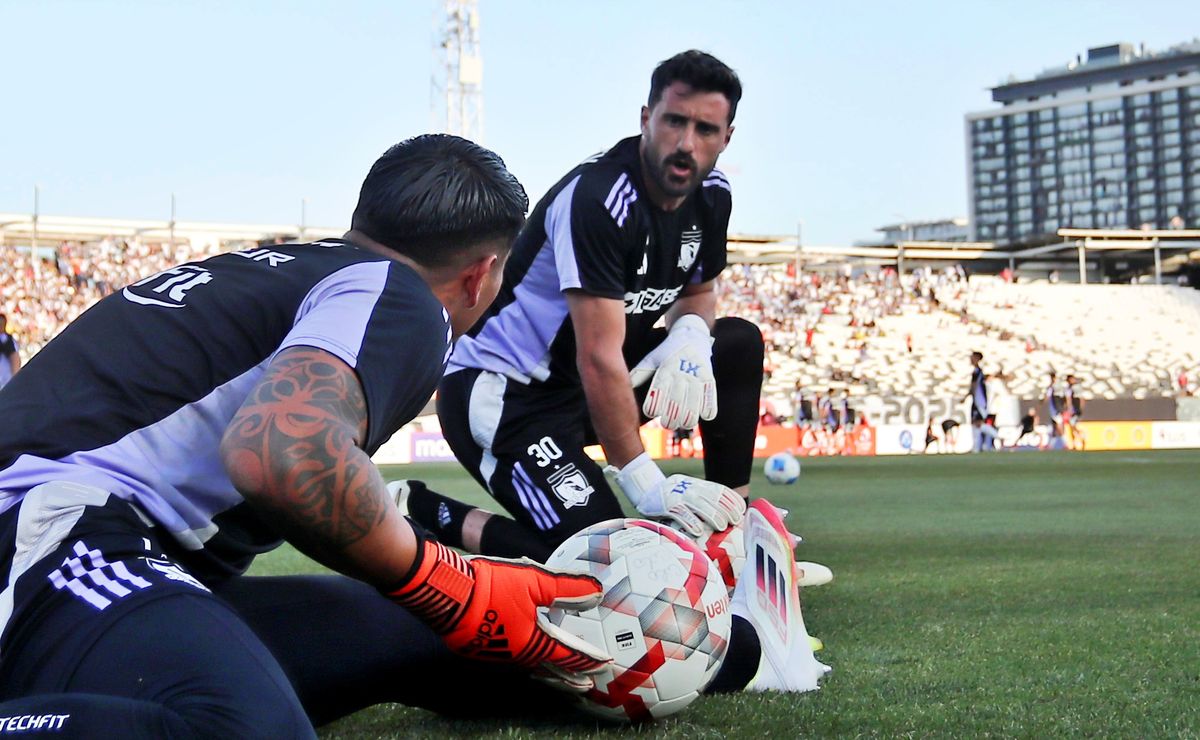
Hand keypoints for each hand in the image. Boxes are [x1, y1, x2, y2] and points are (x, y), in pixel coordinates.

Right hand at [388, 540, 611, 679]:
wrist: (449, 593)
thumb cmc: (493, 585)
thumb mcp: (535, 581)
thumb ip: (567, 588)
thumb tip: (597, 593)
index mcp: (534, 642)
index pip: (567, 654)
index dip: (586, 658)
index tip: (603, 664)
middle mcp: (517, 655)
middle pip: (550, 669)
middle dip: (569, 677)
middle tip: (586, 686)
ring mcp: (497, 654)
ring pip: (530, 666)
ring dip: (548, 673)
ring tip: (560, 678)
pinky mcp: (480, 648)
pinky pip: (511, 659)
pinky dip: (526, 662)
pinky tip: (526, 657)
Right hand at [605, 453, 744, 536]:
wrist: (645, 489)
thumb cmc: (672, 497)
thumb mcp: (688, 492)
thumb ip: (703, 501)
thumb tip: (725, 518)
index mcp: (697, 484)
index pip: (719, 490)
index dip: (732, 499)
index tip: (741, 510)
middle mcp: (689, 487)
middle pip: (712, 497)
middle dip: (726, 508)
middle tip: (734, 521)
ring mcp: (677, 495)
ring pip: (699, 504)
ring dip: (713, 515)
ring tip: (722, 526)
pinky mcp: (665, 505)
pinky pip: (680, 513)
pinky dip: (690, 522)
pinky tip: (698, 531)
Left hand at [629, 314, 716, 429]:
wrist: (691, 334)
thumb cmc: (667, 351)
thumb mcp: (652, 359)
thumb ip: (639, 374)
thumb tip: (620, 386)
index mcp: (666, 368)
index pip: (659, 390)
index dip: (654, 405)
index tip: (650, 413)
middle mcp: (681, 373)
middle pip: (676, 403)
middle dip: (671, 417)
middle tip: (667, 423)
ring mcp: (697, 377)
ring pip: (694, 405)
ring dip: (688, 418)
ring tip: (683, 423)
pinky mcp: (709, 379)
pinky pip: (711, 399)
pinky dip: (707, 410)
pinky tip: (702, 416)